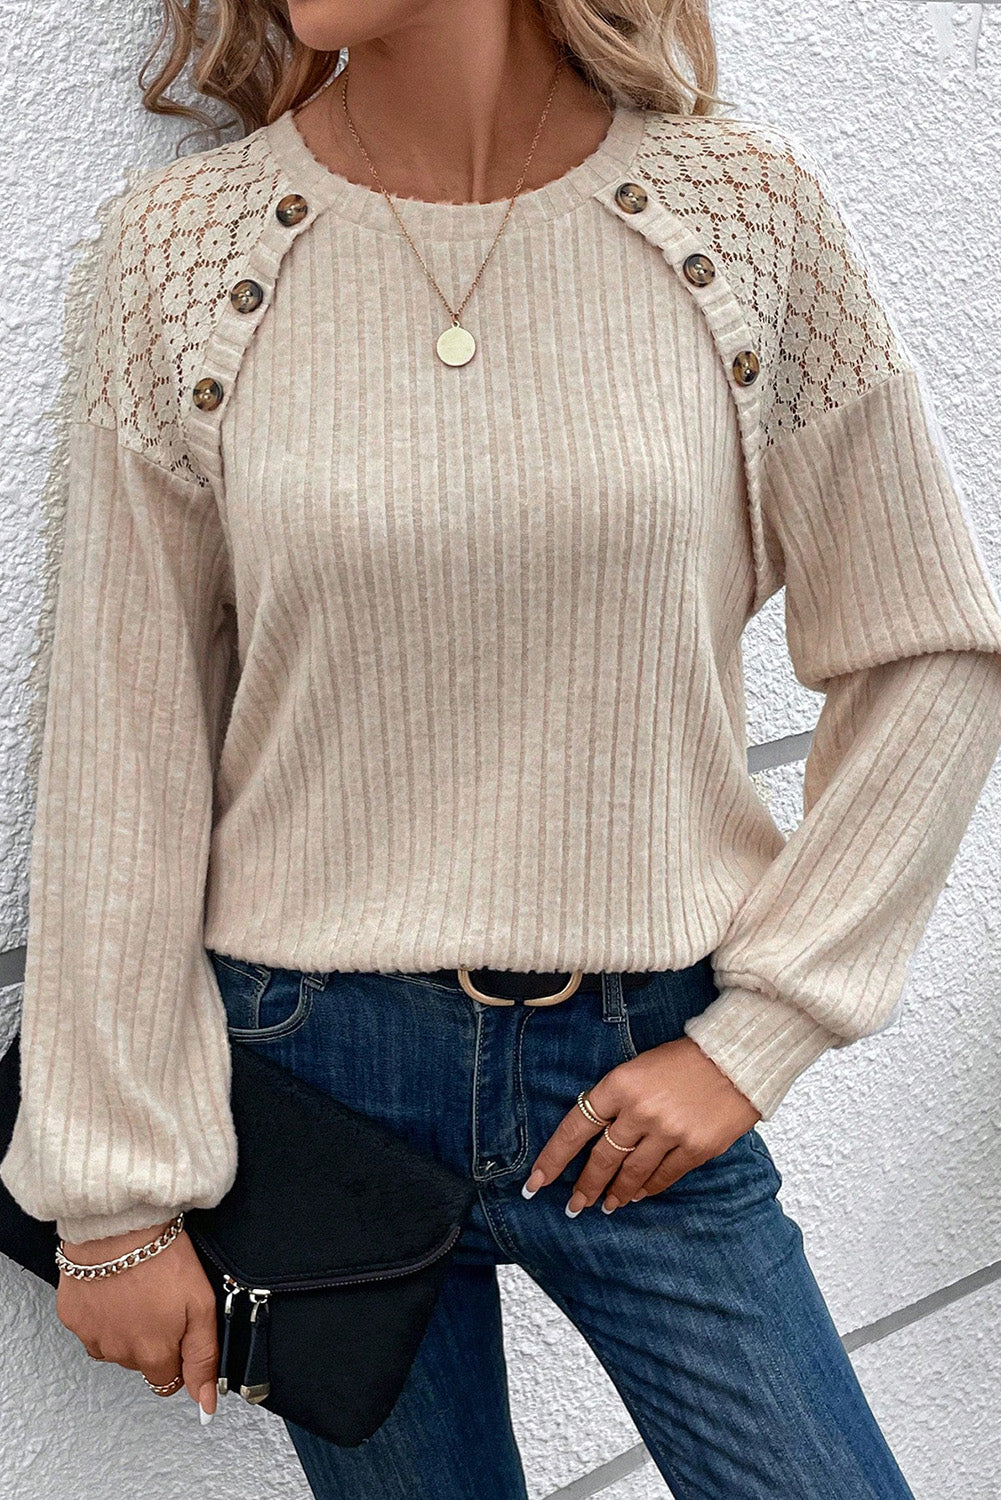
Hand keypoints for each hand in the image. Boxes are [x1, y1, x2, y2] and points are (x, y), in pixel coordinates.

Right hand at [56, 1221, 218, 1417]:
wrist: (120, 1227)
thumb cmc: (162, 1258)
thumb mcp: (201, 1306)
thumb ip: (203, 1358)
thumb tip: (206, 1402)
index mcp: (153, 1355)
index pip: (168, 1379)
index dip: (178, 1355)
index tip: (179, 1330)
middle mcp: (120, 1353)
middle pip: (142, 1362)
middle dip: (154, 1340)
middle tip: (161, 1302)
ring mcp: (92, 1337)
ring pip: (115, 1347)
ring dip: (126, 1329)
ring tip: (137, 1292)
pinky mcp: (72, 1318)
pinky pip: (91, 1328)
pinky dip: (102, 1315)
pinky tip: (113, 1290)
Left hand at [522, 1037, 761, 1213]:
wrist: (736, 1056)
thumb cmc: (684, 1059)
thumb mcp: (639, 1067)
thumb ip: (618, 1100)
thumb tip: (599, 1137)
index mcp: (620, 1084)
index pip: (576, 1128)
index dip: (553, 1158)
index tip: (536, 1182)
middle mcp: (640, 1110)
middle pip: (602, 1158)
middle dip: (585, 1186)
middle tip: (574, 1205)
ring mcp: (669, 1131)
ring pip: (632, 1173)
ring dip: (616, 1193)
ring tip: (606, 1205)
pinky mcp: (695, 1147)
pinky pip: (664, 1177)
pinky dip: (648, 1188)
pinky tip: (639, 1194)